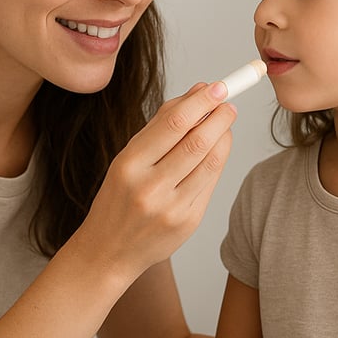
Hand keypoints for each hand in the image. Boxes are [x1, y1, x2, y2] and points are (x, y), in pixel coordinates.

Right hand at [74, 82, 234, 277]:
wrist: (109, 250)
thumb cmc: (119, 196)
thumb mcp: (128, 158)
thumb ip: (161, 125)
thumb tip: (198, 91)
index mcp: (129, 164)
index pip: (174, 124)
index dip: (201, 102)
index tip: (217, 87)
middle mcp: (149, 187)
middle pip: (197, 142)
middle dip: (218, 116)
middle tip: (228, 102)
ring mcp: (171, 208)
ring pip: (210, 162)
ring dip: (224, 136)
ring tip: (226, 120)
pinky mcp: (188, 223)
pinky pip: (210, 183)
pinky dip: (218, 159)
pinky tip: (218, 147)